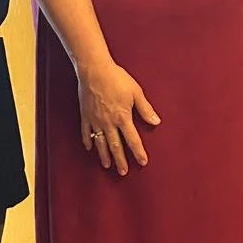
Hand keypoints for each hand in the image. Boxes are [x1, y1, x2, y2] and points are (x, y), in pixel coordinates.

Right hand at [77, 60, 160, 175]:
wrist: (94, 70)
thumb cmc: (117, 78)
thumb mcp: (136, 92)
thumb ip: (146, 109)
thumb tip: (156, 122)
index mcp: (123, 117)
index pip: (133, 140)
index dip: (138, 152)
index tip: (142, 162)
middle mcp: (109, 123)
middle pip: (115, 146)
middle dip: (120, 160)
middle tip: (123, 172)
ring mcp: (95, 120)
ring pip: (100, 142)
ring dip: (104, 155)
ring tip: (107, 165)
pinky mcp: (85, 115)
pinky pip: (86, 132)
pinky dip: (88, 141)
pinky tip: (89, 148)